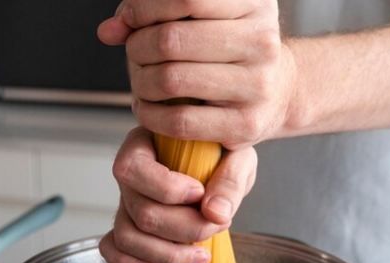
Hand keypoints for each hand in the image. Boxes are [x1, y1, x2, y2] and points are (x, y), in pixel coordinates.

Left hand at [97, 0, 295, 149]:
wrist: (279, 91)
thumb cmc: (231, 49)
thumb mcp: (205, 18)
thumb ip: (155, 14)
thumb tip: (110, 30)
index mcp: (254, 3)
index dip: (144, 8)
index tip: (130, 20)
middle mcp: (262, 41)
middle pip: (171, 40)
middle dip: (137, 48)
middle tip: (135, 56)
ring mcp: (256, 85)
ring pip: (171, 80)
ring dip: (140, 82)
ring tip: (142, 82)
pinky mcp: (245, 125)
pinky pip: (179, 121)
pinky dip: (151, 115)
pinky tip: (149, 108)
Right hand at [99, 127, 256, 262]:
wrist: (223, 167)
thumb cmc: (224, 154)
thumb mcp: (237, 156)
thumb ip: (230, 180)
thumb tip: (215, 213)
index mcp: (145, 144)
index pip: (134, 168)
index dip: (166, 188)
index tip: (200, 192)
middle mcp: (131, 176)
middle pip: (140, 211)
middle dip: (182, 228)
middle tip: (217, 226)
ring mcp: (127, 203)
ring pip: (127, 236)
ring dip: (166, 254)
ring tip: (201, 256)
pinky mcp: (129, 227)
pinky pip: (113, 249)